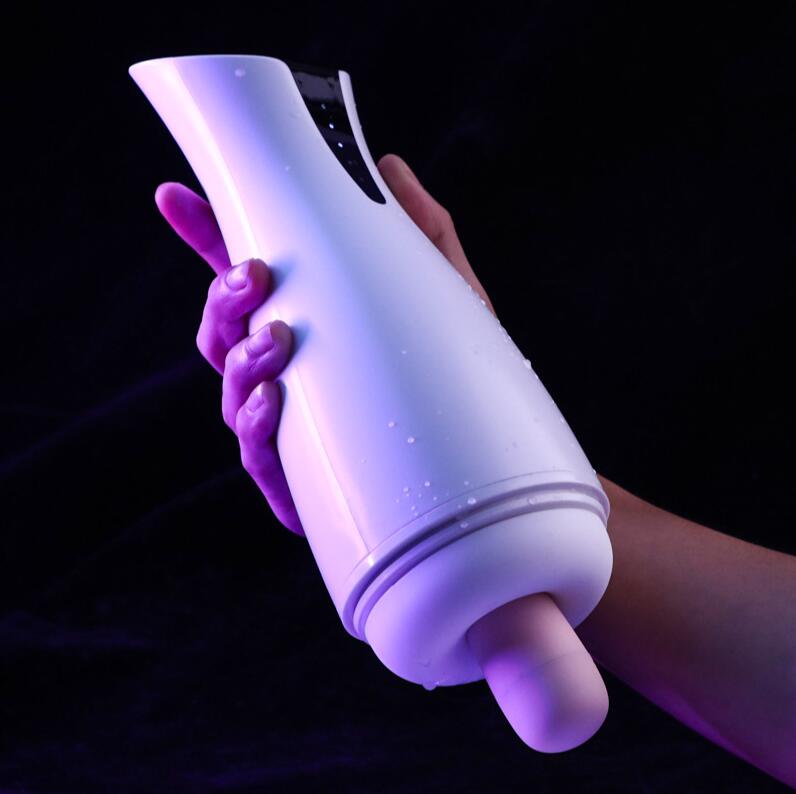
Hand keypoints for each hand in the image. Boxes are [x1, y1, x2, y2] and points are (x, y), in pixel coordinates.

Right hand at [153, 153, 495, 536]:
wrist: (473, 464)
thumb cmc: (450, 377)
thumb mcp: (444, 294)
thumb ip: (420, 231)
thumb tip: (390, 168)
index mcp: (307, 323)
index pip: (244, 277)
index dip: (205, 236)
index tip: (178, 196)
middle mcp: (284, 370)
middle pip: (221, 329)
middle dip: (223, 298)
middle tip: (254, 274)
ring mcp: (283, 422)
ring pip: (230, 384)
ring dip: (241, 356)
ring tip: (275, 338)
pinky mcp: (293, 476)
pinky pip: (257, 449)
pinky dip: (256, 421)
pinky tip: (273, 401)